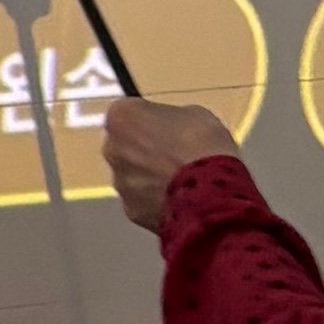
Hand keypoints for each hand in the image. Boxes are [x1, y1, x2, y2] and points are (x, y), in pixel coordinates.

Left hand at [105, 98, 239, 232]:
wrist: (211, 193)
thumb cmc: (203, 144)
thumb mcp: (193, 114)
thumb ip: (169, 118)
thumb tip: (167, 127)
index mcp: (121, 117)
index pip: (128, 112)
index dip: (148, 119)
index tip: (165, 126)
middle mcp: (111, 149)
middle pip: (125, 146)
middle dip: (144, 149)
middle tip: (173, 154)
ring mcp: (119, 183)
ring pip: (132, 176)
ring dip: (149, 176)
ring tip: (180, 181)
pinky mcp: (131, 210)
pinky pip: (142, 201)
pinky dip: (156, 200)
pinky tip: (179, 200)